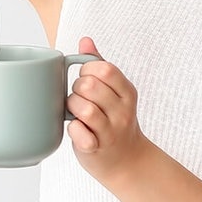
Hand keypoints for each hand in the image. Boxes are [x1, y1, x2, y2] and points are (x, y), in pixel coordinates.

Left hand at [66, 37, 149, 186]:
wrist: (128, 162)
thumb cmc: (114, 120)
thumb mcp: (114, 91)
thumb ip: (99, 64)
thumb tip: (85, 40)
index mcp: (126, 91)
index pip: (103, 68)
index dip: (86, 71)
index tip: (85, 80)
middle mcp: (122, 110)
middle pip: (89, 86)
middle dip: (76, 90)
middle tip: (79, 98)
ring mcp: (111, 131)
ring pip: (84, 108)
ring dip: (72, 109)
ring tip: (76, 114)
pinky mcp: (96, 148)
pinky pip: (79, 134)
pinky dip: (73, 131)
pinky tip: (77, 130)